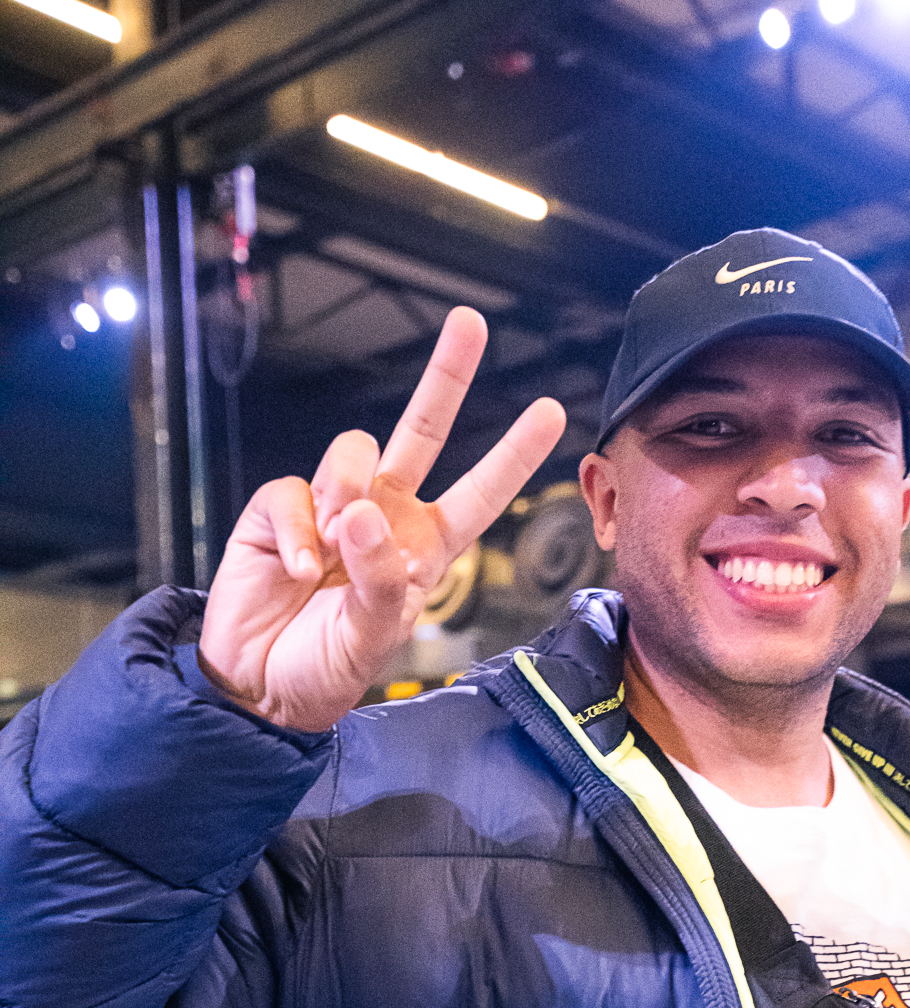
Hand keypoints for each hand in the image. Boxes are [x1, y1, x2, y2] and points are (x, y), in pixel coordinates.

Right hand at [198, 309, 565, 731]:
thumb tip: (361, 513)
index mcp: (424, 548)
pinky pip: (293, 489)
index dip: (512, 455)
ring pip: (354, 451)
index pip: (478, 495)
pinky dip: (298, 529)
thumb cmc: (325, 667)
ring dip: (348, 492)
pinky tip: (297, 570)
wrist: (259, 685)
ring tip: (332, 550)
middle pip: (421, 431)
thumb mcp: (372, 636)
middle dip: (446, 376)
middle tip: (470, 323)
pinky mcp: (280, 509)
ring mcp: (331, 507)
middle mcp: (384, 516)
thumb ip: (380, 580)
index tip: (551, 411)